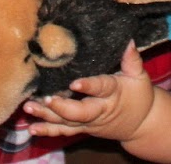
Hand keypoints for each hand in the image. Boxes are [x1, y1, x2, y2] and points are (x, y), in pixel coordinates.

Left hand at [24, 43, 157, 142]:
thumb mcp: (139, 76)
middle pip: (80, 112)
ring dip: (47, 117)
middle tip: (45, 99)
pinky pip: (63, 131)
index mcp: (114, 93)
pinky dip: (47, 130)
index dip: (88, 87)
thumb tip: (127, 38)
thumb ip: (132, 58)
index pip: (101, 88)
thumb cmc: (139, 95)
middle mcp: (100, 110)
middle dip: (62, 107)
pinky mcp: (82, 128)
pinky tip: (32, 128)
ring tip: (28, 108)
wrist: (141, 125)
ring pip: (67, 123)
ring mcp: (89, 122)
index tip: (74, 83)